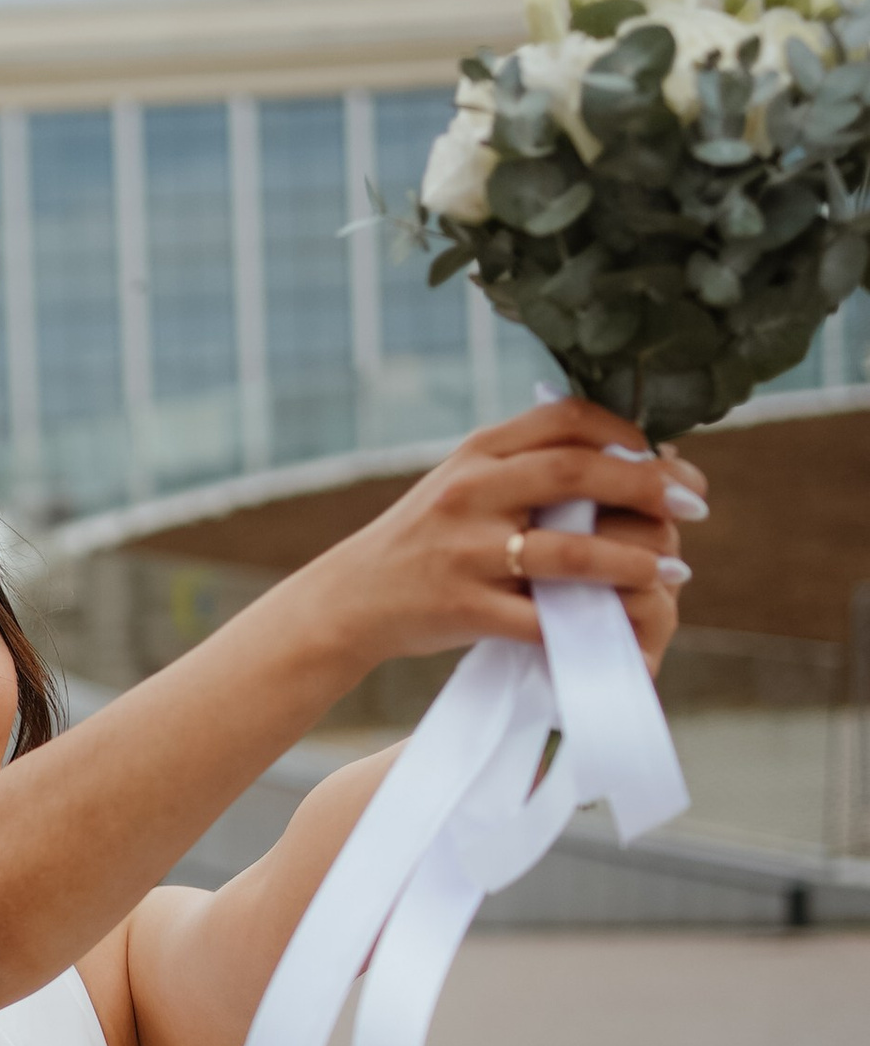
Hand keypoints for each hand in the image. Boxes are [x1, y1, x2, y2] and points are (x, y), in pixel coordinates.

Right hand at [316, 400, 698, 680]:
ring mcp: (464, 552)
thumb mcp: (464, 483)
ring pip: (567, 551)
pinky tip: (624, 626)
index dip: (628, 431)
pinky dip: (589, 626)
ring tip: (674, 568)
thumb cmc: (424, 541)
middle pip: (578, 472)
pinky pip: (540, 619)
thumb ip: (527, 465)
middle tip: (696, 504)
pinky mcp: (461, 608)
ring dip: (632, 560)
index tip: (669, 456)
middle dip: (649, 485)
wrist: (351, 600)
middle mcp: (470, 493)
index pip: (566, 419)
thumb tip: (627, 452)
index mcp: (477, 452)